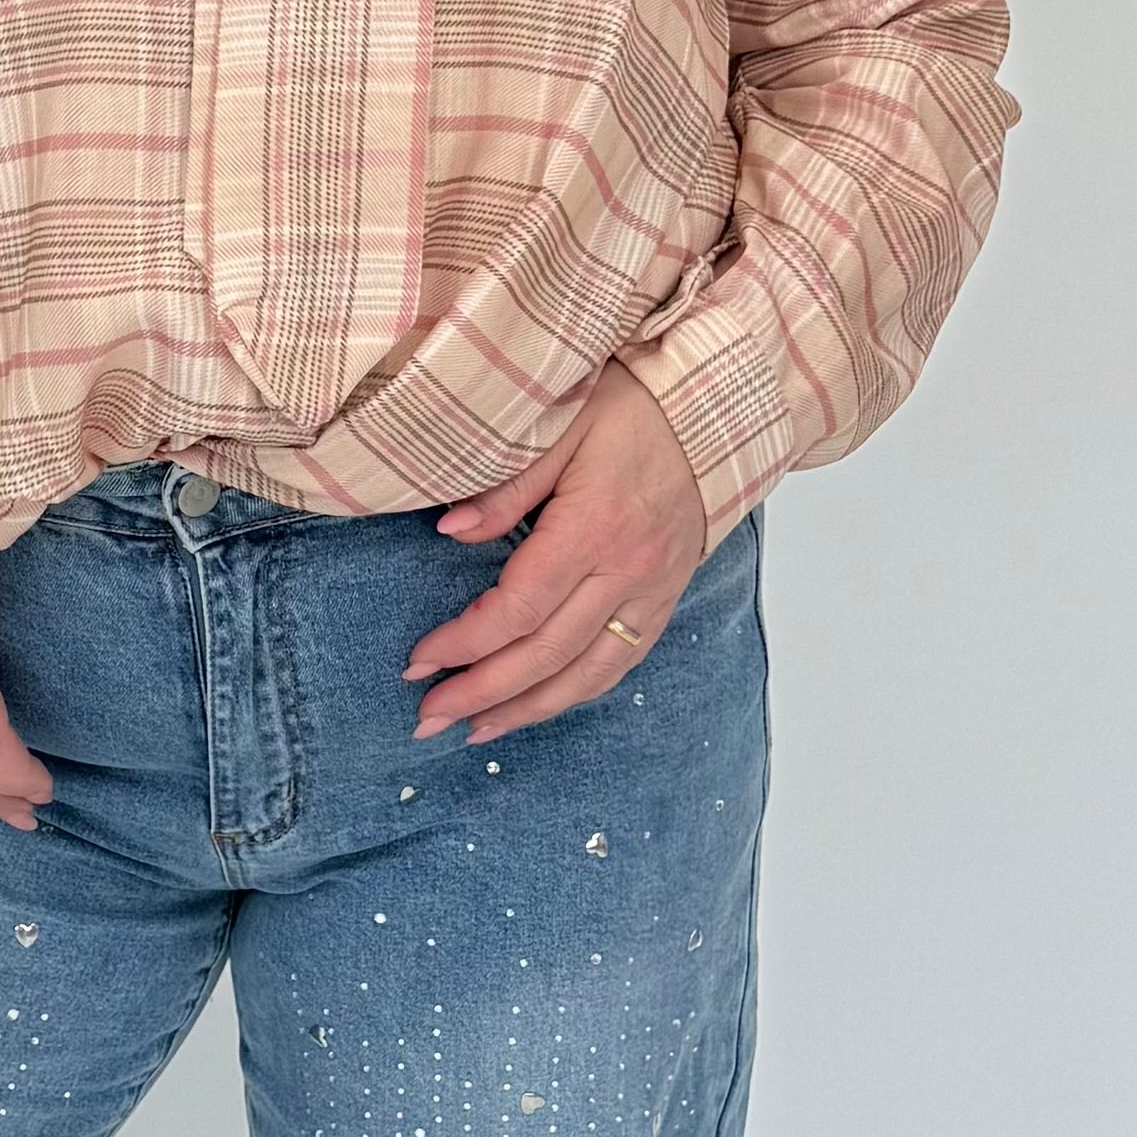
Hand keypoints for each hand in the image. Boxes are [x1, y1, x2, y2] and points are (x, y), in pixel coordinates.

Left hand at [404, 362, 710, 744]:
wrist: (718, 409)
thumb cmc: (634, 405)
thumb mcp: (561, 423)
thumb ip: (506, 485)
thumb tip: (451, 531)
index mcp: (594, 527)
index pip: (518, 608)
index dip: (464, 643)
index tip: (419, 661)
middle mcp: (627, 570)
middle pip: (546, 655)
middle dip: (483, 693)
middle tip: (429, 716)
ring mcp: (653, 590)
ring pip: (586, 673)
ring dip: (527, 709)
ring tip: (475, 730)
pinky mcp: (667, 596)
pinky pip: (621, 661)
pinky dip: (576, 692)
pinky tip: (540, 704)